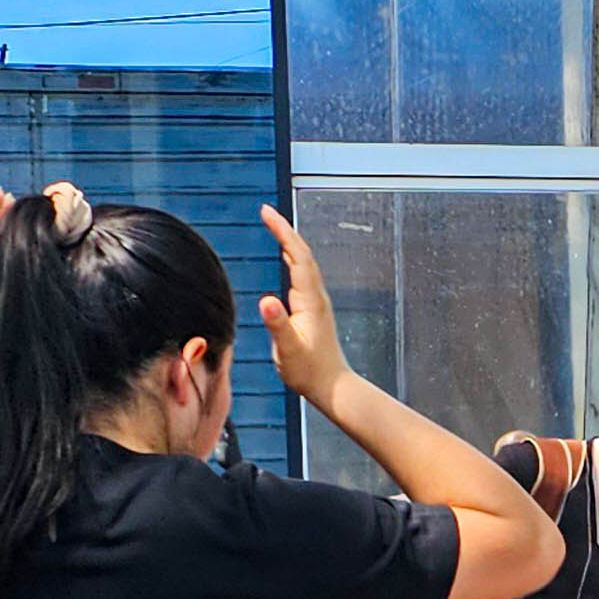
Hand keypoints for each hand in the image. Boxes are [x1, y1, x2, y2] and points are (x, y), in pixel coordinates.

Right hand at [255, 205, 352, 401]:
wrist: (332, 387)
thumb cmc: (309, 372)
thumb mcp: (288, 350)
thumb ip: (277, 325)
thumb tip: (266, 300)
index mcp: (310, 300)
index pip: (298, 256)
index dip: (283, 232)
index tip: (267, 213)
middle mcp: (316, 296)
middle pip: (302, 253)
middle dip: (284, 230)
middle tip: (265, 211)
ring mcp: (316, 302)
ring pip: (304, 262)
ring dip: (289, 241)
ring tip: (274, 224)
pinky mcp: (313, 309)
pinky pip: (302, 274)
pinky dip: (293, 257)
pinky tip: (287, 255)